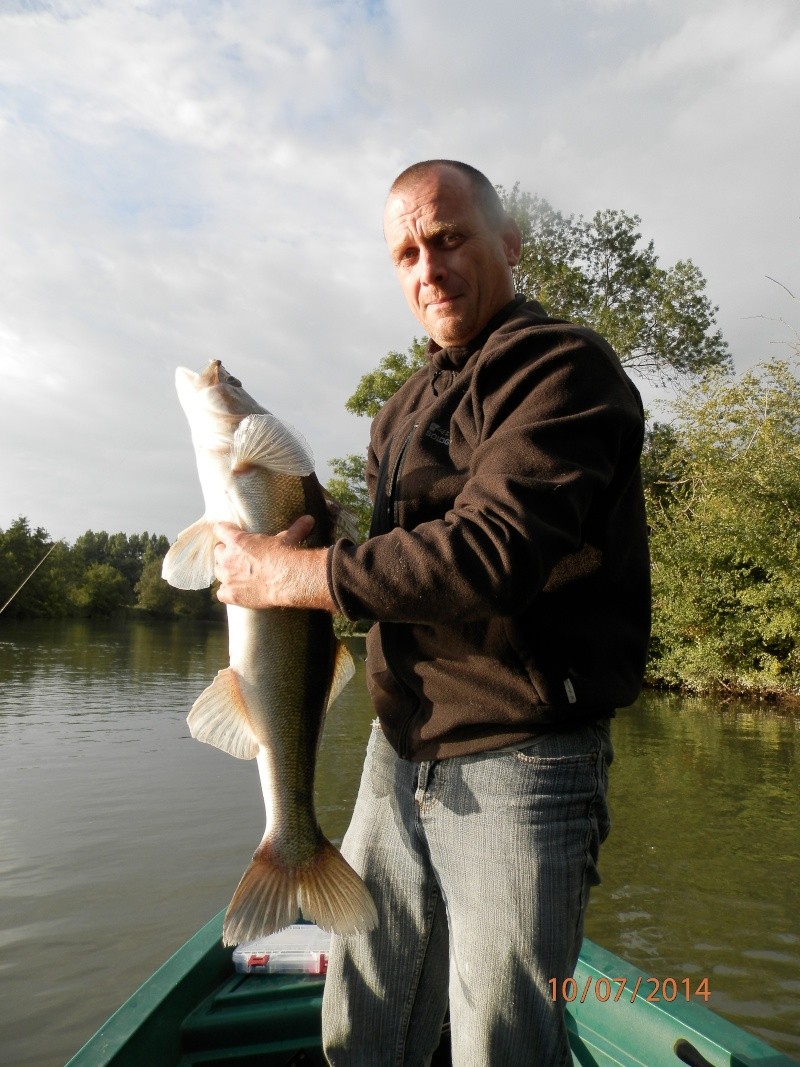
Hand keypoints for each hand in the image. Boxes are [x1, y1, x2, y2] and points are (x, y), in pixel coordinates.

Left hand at [213, 516, 333, 611]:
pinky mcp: (231, 594)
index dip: (224, 530)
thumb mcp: (289, 539)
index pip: (220, 529)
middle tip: (236, 555)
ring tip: (236, 573)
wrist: (287, 580)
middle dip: (225, 552)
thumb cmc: (286, 556)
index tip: (227, 532)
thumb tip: (309, 519)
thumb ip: (296, 528)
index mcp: (237, 540)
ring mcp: (227, 577)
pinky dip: (227, 592)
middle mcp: (227, 558)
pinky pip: (221, 593)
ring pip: (217, 571)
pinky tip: (235, 591)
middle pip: (217, 551)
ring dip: (225, 571)